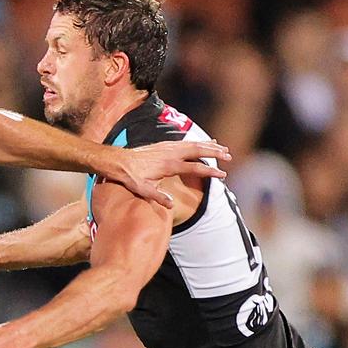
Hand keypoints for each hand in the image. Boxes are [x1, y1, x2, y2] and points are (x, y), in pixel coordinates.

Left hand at [106, 140, 229, 208]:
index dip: (210, 171)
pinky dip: (198, 141)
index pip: (195, 167)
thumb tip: (170, 206)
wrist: (118, 161)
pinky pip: (186, 141)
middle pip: (198, 150)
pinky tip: (206, 141)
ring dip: (209, 145)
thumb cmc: (130, 177)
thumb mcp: (142, 190)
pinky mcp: (164, 145)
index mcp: (169, 165)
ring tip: (223, 148)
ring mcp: (168, 147)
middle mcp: (170, 153)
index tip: (222, 175)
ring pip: (193, 144)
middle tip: (229, 157)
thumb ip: (157, 197)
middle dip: (215, 153)